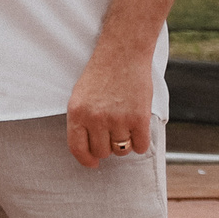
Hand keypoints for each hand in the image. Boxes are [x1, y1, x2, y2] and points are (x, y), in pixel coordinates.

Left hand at [66, 47, 154, 167]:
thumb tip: (89, 151)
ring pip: (121, 150)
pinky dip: (142, 142)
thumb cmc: (101, 74)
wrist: (123, 53)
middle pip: (102, 152)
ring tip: (126, 126)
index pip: (78, 148)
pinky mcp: (138, 117)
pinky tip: (139, 130)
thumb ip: (82, 121)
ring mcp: (117, 119)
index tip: (93, 164)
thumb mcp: (81, 96)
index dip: (86, 160)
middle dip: (108, 147)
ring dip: (125, 143)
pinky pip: (140, 146)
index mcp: (77, 113)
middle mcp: (95, 118)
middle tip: (114, 133)